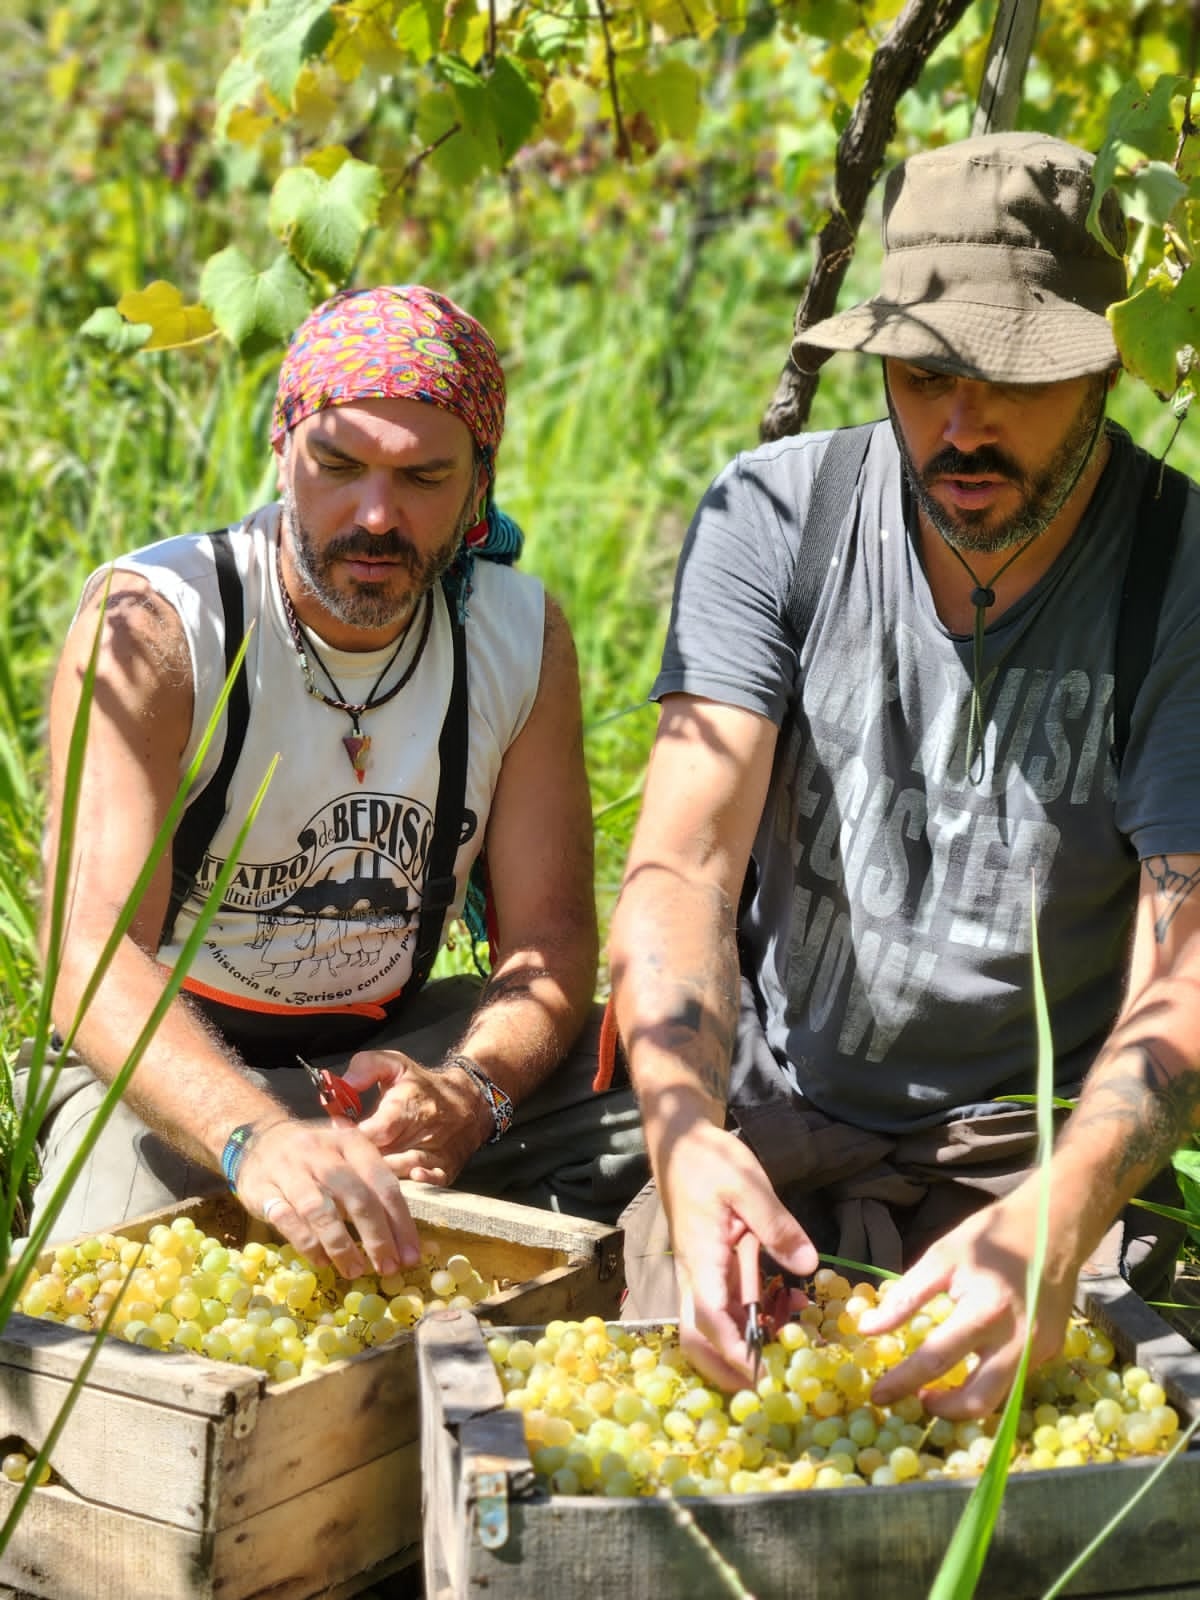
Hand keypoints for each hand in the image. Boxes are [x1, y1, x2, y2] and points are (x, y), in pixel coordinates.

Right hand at [235, 1118, 421, 1280]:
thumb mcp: (347, 1155)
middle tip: (388, 1268)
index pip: (383, 1183)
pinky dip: (308, 1244)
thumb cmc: (316, 1156)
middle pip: (356, 1197)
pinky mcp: (262, 1190)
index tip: (411, 1255)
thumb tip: (408, 1232)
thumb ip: (376, 1183)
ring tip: (356, 1270)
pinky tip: (322, 1261)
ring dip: (342, 1246)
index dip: (400, 1222)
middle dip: (377, 1237)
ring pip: (321, 1211)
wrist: (258, 1140)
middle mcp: (322, 1153)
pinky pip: (288, 1220)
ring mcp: (290, 1171)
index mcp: (350, 1143)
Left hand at [343, 1049, 490, 1184]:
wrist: (468, 1101)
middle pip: (387, 1156)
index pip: (378, 1129)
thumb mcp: (395, 1064)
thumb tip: (342, 1084)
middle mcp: (422, 1131)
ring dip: (384, 1175)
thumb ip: (365, 1068)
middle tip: (344, 1161)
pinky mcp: (447, 1167)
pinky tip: (410, 1178)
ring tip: (364, 1174)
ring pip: (406, 1170)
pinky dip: (422, 1182)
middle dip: (362, 1161)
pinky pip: (433, 1181)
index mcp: (405, 1107)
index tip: (338, 1138)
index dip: (356, 1137)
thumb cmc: (422, 1086)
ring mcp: (435, 1152)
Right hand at [658, 1120, 817, 1390]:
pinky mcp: (713, 1266)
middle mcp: (696, 1275)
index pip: (712, 1318)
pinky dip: (756, 1318)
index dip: (735, 1352)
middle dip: (729, 1369)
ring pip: (715, 1326)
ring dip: (746, 1346)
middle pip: (700, 1338)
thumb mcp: (747, 1183)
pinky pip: (729, 1304)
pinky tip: (790, 1309)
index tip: (762, 1376)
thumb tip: (809, 1266)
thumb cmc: (708, 1160)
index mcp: (700, 1258)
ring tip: (792, 1348)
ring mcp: (703, 1273)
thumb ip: (777, 1224)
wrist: (681, 1142)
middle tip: (771, 1388)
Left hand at [858, 1184, 1078, 1419]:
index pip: (935, 1359)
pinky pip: (1015, 1377)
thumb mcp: (942, 1257)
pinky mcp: (1051, 1351)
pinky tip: (971, 1362)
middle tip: (915, 1398)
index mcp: (985, 1312)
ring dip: (965, 1401)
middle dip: (941, 1410)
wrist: (1054, 1225)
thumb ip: (906, 1297)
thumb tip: (868, 1329)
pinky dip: (988, 1379)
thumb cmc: (992, 1237)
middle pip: (976, 1400)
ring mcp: (1039, 1350)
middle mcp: (1017, 1340)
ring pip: (1000, 1398)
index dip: (902, 1381)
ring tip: (939, 1388)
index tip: (878, 1394)